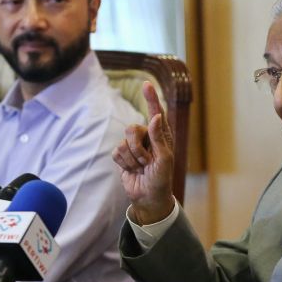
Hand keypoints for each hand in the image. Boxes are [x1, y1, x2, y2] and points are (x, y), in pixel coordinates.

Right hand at [112, 81, 175, 224]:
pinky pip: (116, 152)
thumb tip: (157, 116)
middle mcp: (148, 138)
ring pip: (123, 142)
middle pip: (132, 129)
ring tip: (141, 168)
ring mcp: (134, 146)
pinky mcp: (123, 156)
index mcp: (162, 136)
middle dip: (137, 148)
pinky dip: (124, 163)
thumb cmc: (162, 179)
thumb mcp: (164, 159)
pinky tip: (132, 170)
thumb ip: (159, 137)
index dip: (151, 98)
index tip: (146, 84)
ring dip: (132, 159)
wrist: (148, 197)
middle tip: (146, 162)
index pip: (156, 113)